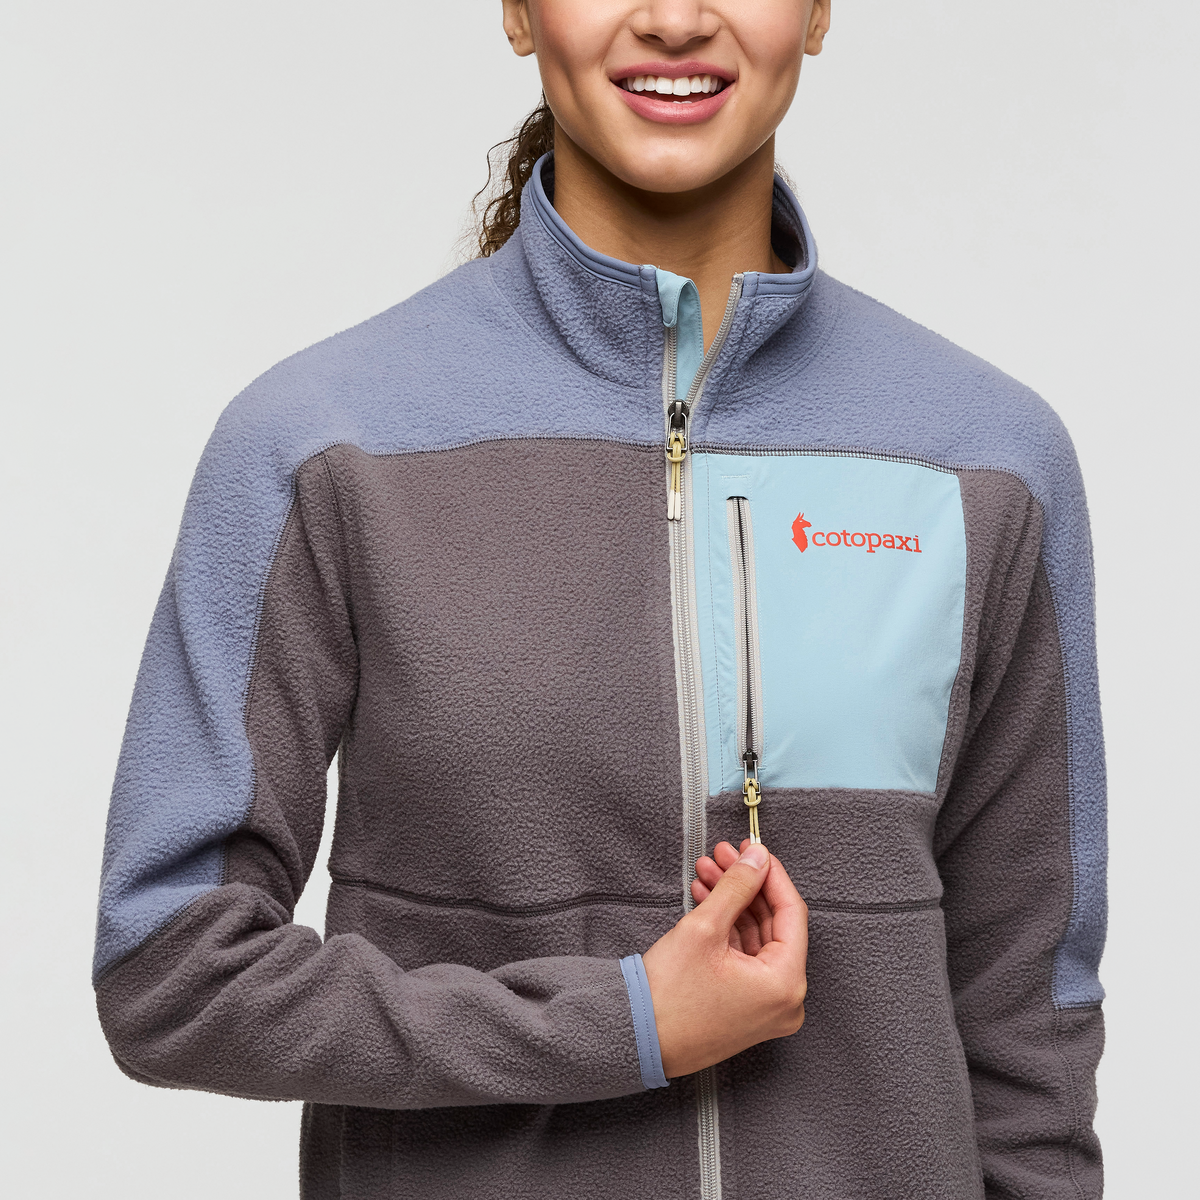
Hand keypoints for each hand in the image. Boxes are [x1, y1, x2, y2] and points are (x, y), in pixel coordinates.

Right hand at [641, 841, 808, 1078]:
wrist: (635, 1038)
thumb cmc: (668, 995)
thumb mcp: (705, 928)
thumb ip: (737, 886)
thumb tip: (758, 858)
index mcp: (786, 983)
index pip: (791, 912)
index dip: (770, 873)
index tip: (752, 849)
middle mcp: (785, 1000)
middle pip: (773, 924)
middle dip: (745, 885)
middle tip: (723, 854)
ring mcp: (765, 1006)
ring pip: (756, 937)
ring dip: (732, 902)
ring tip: (706, 871)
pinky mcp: (746, 1007)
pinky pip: (745, 957)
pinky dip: (727, 927)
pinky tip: (706, 898)